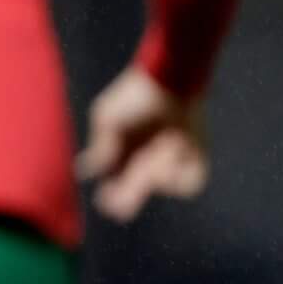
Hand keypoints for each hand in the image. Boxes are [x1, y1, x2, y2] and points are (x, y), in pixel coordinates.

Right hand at [75, 65, 208, 222]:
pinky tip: (178, 148)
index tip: (106, 201)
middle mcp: (146, 162)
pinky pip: (191, 183)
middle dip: (130, 196)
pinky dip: (182, 171)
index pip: (115, 185)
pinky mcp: (195, 159)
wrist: (171, 80)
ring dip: (160, 171)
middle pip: (138, 189)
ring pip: (163, 183)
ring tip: (163, 146)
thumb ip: (101, 145)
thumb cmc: (135, 96)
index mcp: (123, 154)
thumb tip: (87, 171)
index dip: (111, 197)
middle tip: (124, 203)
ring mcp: (171, 161)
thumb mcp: (108, 117)